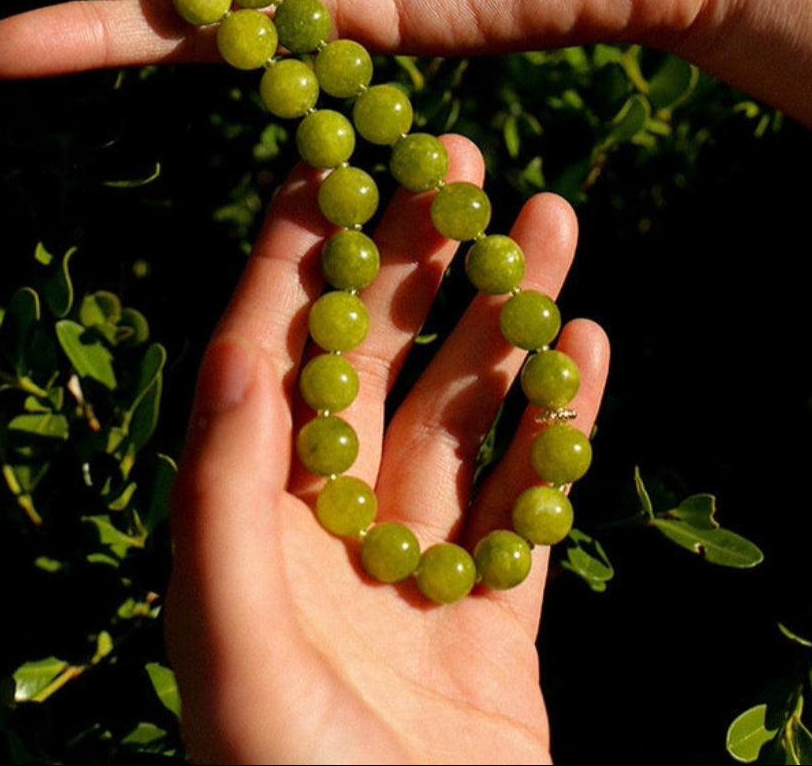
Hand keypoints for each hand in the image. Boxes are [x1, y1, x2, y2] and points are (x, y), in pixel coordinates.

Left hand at [165, 134, 608, 765]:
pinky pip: (532, 498)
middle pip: (374, 360)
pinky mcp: (494, 617)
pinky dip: (562, 423)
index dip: (302, 252)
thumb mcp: (232, 653)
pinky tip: (590, 347)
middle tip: (466, 164)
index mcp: (246, 523)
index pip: (270, 353)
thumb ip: (220, 503)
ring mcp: (414, 566)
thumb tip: (230, 347)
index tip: (337, 157)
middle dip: (417, 259)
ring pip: (464, 411)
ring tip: (553, 224)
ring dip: (506, 319)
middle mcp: (323, 527)